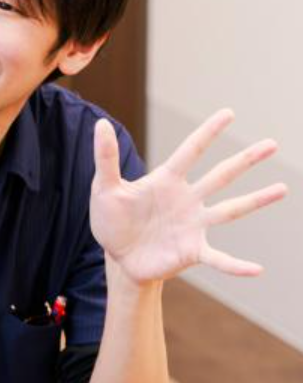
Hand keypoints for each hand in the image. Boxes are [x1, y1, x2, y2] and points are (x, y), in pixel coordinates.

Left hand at [90, 109, 286, 284]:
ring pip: (230, 209)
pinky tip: (257, 270)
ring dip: (256, 200)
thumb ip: (105, 158)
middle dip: (245, 160)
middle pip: (221, 175)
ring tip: (282, 188)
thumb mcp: (105, 188)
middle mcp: (187, 199)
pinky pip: (219, 259)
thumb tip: (100, 124)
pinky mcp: (192, 251)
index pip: (190, 151)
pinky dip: (236, 265)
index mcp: (166, 180)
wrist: (118, 257)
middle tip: (272, 144)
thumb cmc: (112, 219)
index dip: (207, 132)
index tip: (228, 113)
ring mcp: (194, 225)